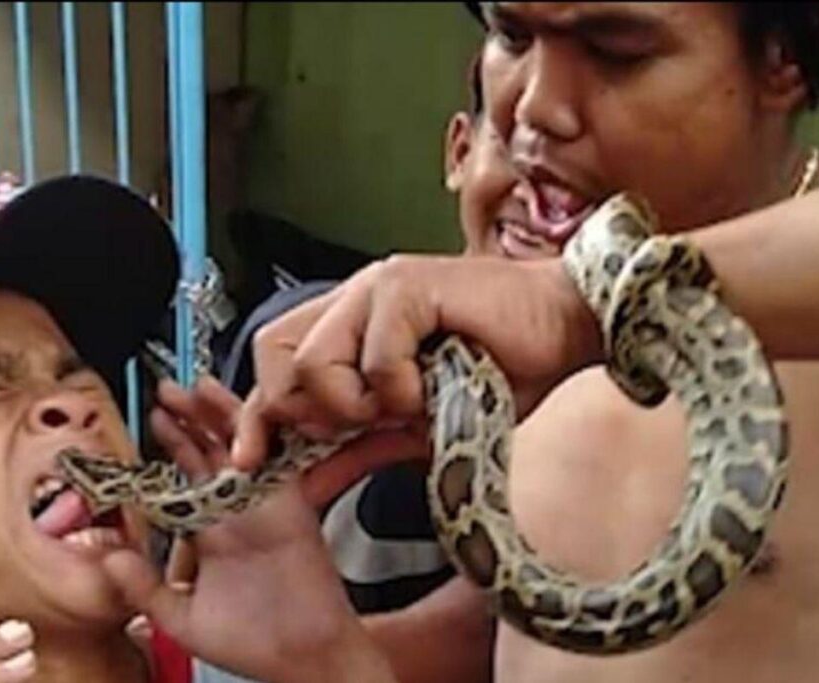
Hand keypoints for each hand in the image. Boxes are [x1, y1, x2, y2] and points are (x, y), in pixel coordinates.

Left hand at [102, 376, 395, 682]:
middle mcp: (237, 512)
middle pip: (210, 452)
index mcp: (212, 533)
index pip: (188, 477)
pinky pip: (277, 461)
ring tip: (195, 388)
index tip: (150, 419)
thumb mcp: (183, 617)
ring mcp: (264, 504)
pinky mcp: (291, 505)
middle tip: (167, 389)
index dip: (169, 446)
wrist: (303, 657)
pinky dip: (262, 437)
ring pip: (241, 448)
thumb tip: (109, 559)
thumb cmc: (253, 642)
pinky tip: (243, 411)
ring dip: (219, 416)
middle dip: (188, 419)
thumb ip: (145, 588)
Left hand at [232, 255, 598, 469]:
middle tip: (364, 424)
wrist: (565, 329)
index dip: (256, 416)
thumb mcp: (414, 425)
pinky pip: (372, 357)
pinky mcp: (406, 285)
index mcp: (350, 325)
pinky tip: (434, 385)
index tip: (253, 463)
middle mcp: (353, 300)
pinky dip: (400, 388)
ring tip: (408, 403)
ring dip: (358, 403)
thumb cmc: (499, 371)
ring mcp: (376, 287)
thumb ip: (358, 445)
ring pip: (313, 362)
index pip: (273, 365)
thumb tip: (307, 482)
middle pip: (274, 356)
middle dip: (307, 410)